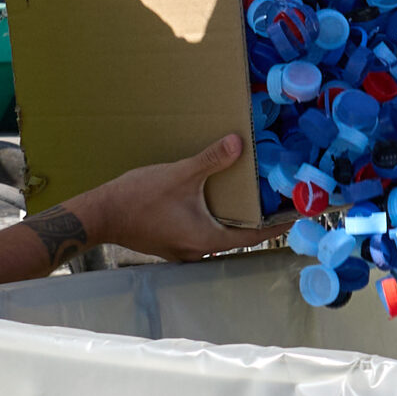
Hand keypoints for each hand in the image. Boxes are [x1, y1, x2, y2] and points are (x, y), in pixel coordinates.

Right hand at [78, 134, 275, 261]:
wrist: (100, 215)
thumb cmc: (138, 199)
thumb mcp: (179, 175)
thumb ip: (211, 160)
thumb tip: (238, 143)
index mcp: (208, 240)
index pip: (255, 236)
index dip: (277, 225)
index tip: (296, 215)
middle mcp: (199, 251)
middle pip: (239, 237)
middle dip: (257, 219)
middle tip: (275, 201)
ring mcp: (184, 251)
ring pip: (219, 236)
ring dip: (233, 219)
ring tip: (248, 198)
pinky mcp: (171, 245)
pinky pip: (202, 233)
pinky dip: (213, 220)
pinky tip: (213, 201)